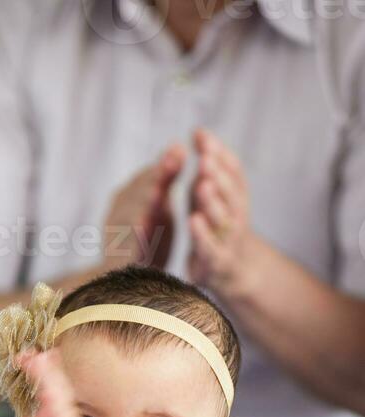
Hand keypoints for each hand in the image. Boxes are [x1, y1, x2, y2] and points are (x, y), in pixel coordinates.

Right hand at [103, 143, 186, 270]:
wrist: (124, 284)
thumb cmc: (147, 239)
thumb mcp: (158, 206)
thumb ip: (165, 179)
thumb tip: (178, 145)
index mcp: (128, 197)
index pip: (146, 176)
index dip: (163, 165)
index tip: (179, 151)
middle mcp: (117, 212)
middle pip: (137, 193)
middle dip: (153, 179)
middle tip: (169, 165)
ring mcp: (112, 235)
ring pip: (129, 216)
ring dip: (143, 204)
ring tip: (157, 194)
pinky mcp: (114, 259)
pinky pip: (124, 245)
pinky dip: (134, 237)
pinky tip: (144, 230)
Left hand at [188, 128, 259, 298]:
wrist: (234, 273)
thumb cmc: (216, 227)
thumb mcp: (211, 195)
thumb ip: (207, 168)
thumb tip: (198, 132)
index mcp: (235, 197)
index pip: (232, 171)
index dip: (218, 152)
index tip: (201, 135)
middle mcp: (236, 216)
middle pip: (230, 192)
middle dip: (218, 173)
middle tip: (204, 157)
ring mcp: (228, 240)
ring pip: (223, 219)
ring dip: (213, 200)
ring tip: (202, 184)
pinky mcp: (216, 262)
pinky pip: (210, 247)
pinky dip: (203, 234)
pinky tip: (193, 221)